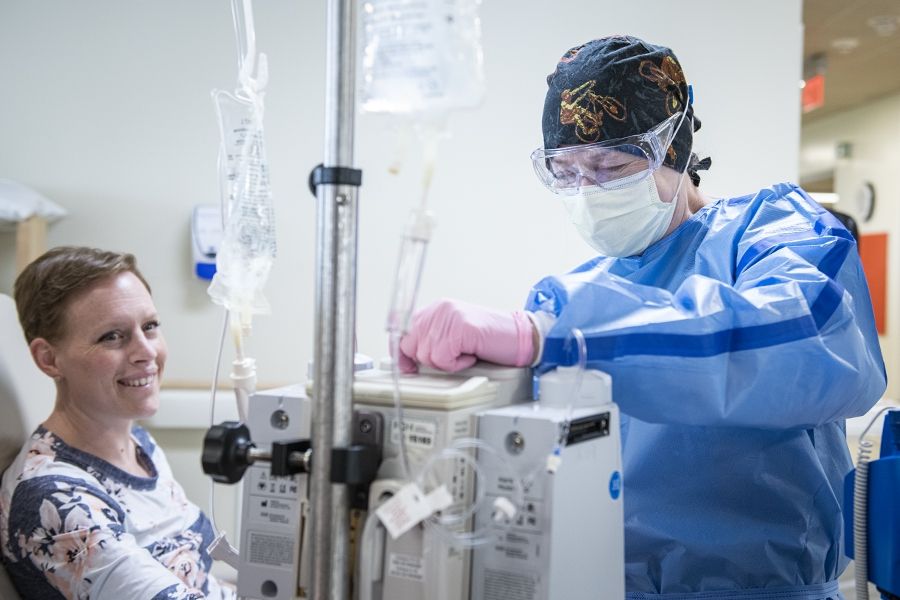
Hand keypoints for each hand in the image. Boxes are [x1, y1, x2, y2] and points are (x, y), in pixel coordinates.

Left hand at [397, 299, 534, 372]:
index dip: (402, 353)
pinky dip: (457, 365)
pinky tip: (471, 355)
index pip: (402, 330)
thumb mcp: (455, 336)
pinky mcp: (460, 328)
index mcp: (436, 309)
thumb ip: (432, 340)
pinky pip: (443, 359)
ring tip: (466, 354)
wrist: (520, 336)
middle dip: (430, 360)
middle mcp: (439, 309)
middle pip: (411, 346)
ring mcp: (449, 317)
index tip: (407, 367)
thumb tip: (408, 359)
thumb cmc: (490, 340)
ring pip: (427, 355)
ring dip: (447, 363)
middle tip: (453, 358)